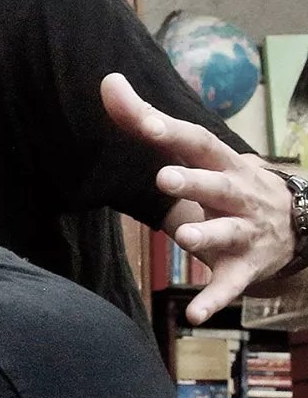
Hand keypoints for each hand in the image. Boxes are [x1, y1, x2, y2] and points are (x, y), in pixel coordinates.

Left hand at [103, 72, 298, 323]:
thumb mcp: (193, 153)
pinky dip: (213, 299)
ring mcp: (245, 232)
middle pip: (219, 185)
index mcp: (223, 163)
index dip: (172, 131)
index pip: (198, 142)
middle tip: (165, 179)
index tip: (145, 123)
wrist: (296, 224)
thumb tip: (107, 81)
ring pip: (228, 232)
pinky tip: (195, 316)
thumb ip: (146, 121)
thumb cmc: (226, 181)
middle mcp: (238, 194)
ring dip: (207, 234)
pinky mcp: (244, 268)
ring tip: (184, 235)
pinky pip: (229, 286)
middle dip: (195, 182)